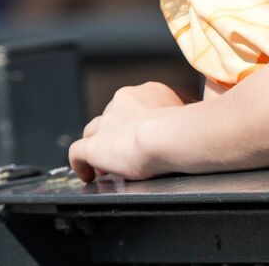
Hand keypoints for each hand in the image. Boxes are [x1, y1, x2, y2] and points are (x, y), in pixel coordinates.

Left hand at [67, 81, 186, 181]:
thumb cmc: (185, 128)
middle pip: (111, 117)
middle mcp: (121, 102)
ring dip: (98, 146)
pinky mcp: (95, 146)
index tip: (142, 136)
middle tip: (122, 152)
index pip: (134, 105)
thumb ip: (181, 118)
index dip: (134, 123)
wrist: (167, 134)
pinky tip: (87, 175)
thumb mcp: (187, 115)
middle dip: (114, 133)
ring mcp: (106, 124)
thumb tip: (190, 125)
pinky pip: (77, 153)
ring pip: (93, 132)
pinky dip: (80, 164)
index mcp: (146, 93)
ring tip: (104, 165)